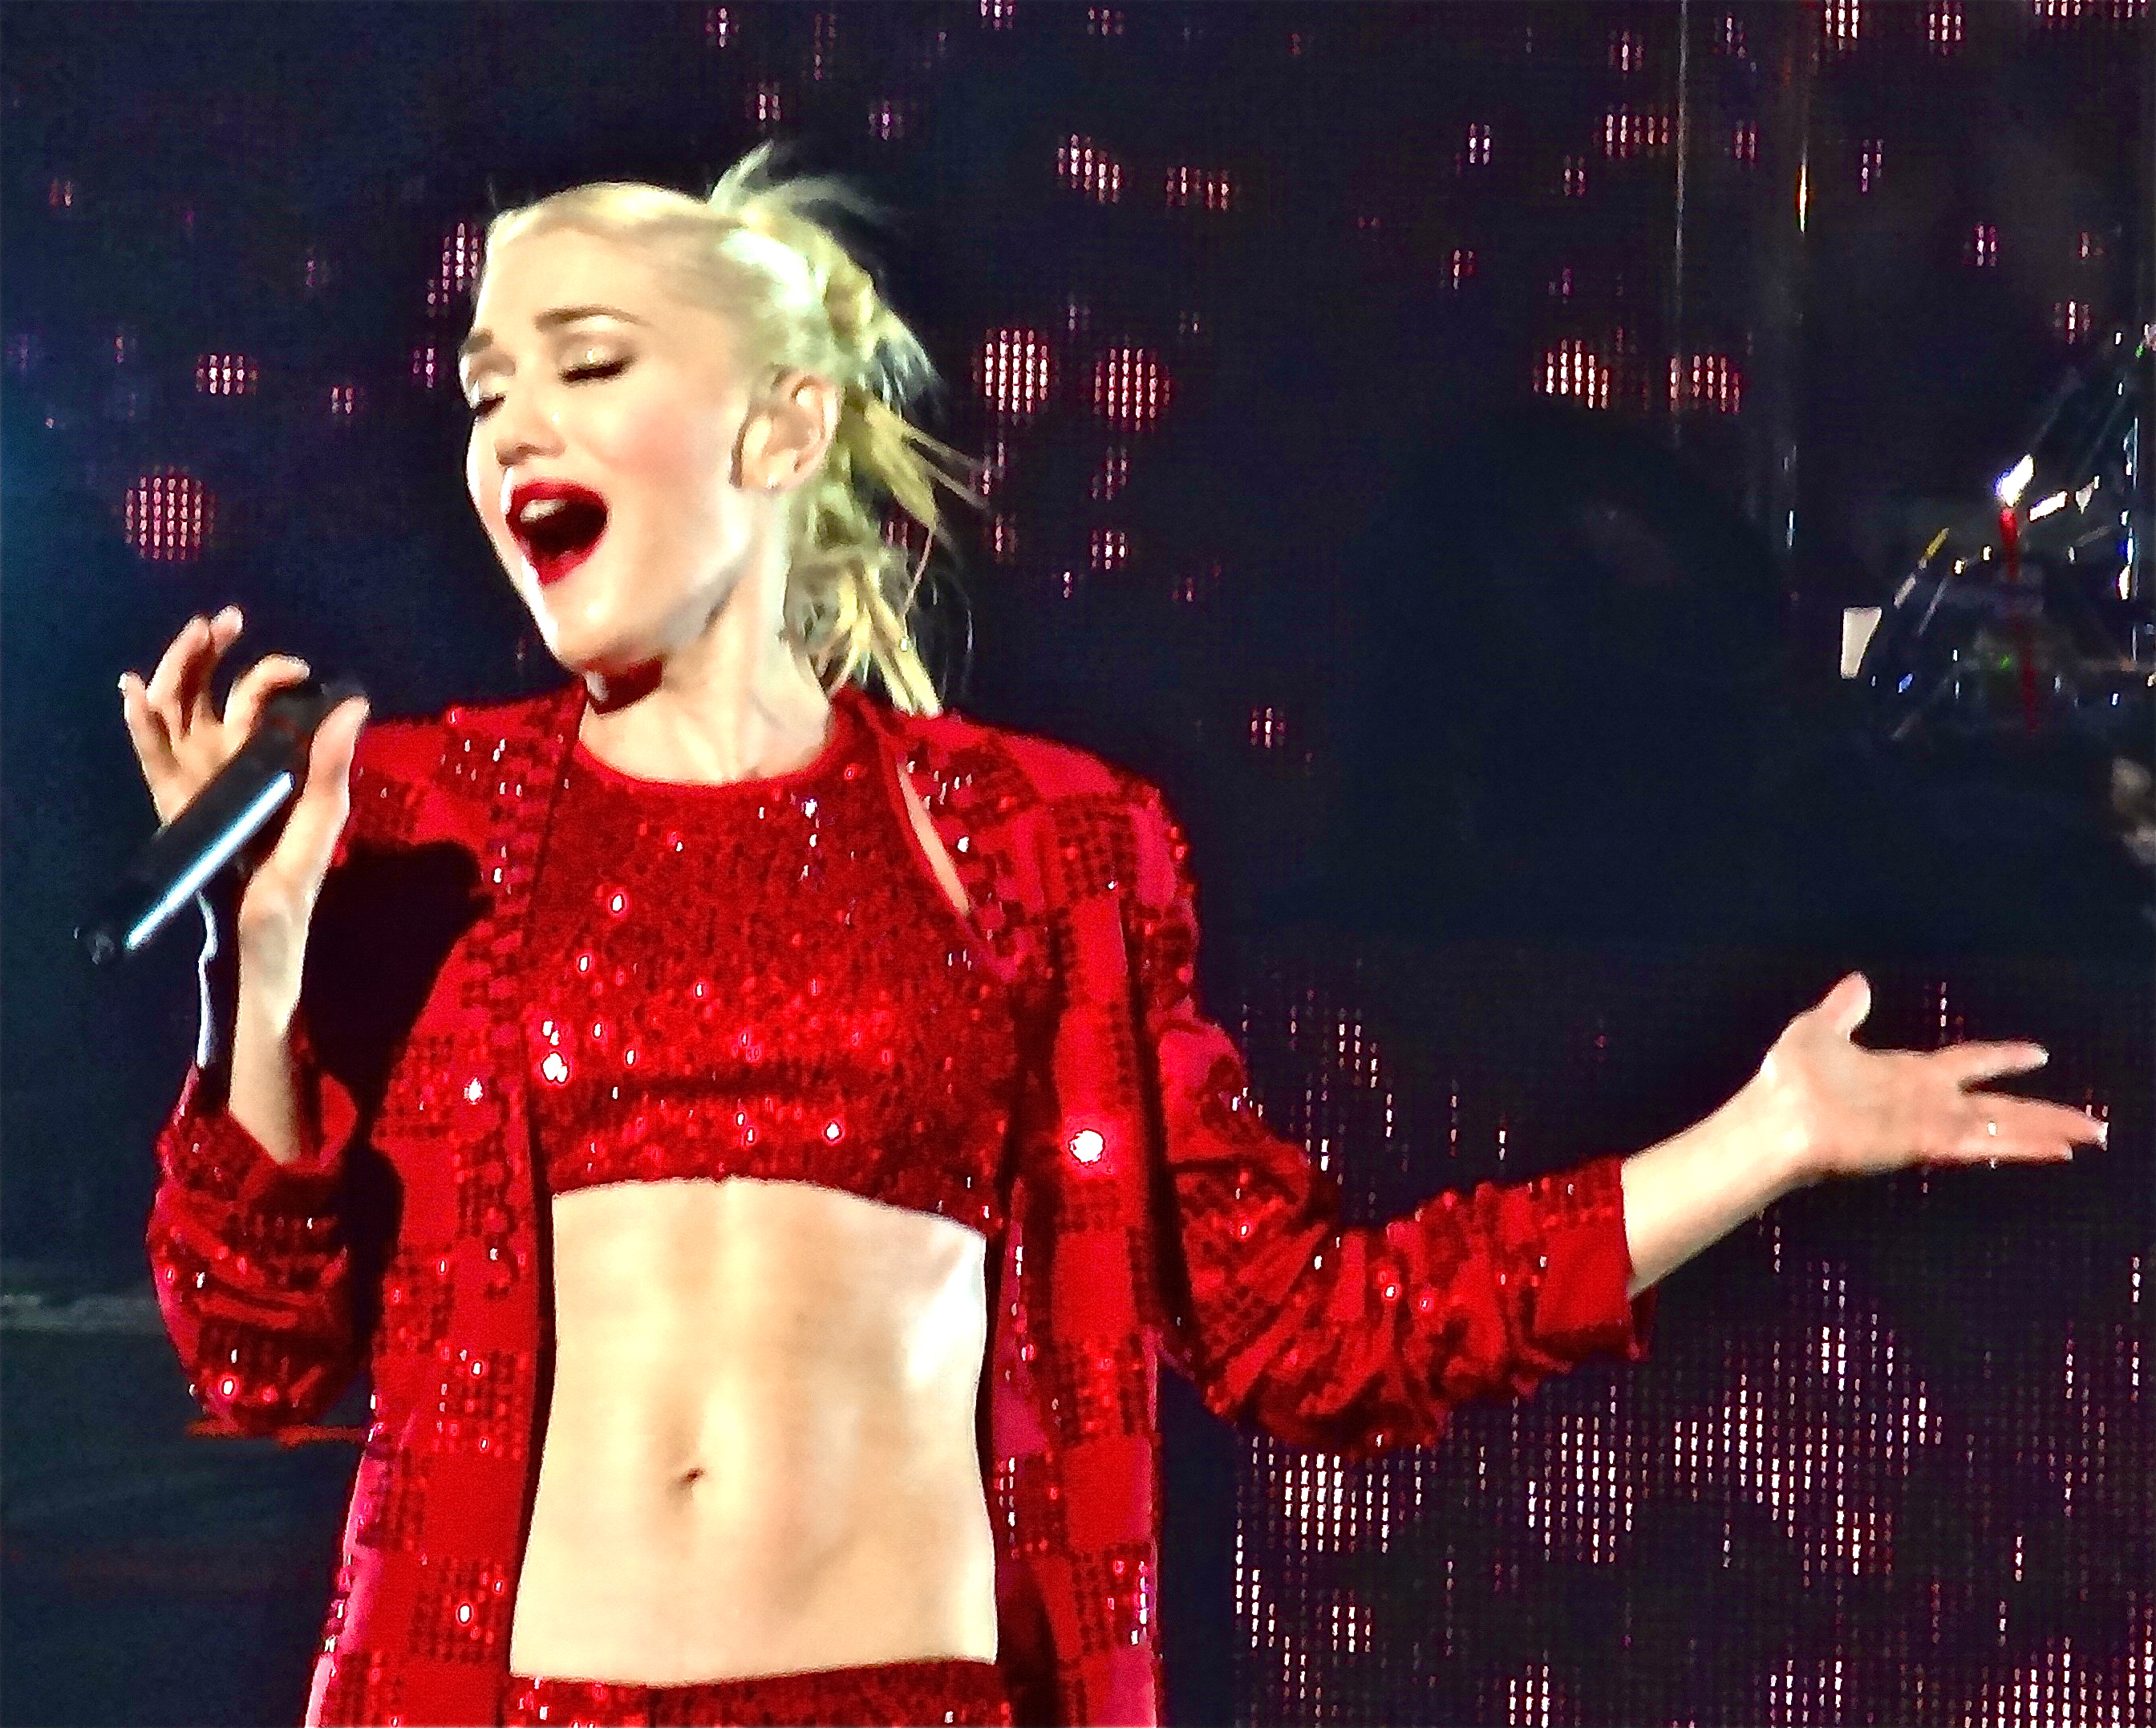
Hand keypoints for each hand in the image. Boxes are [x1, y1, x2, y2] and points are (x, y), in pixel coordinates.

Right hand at [118, 606, 367, 979]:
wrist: (257, 946)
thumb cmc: (295, 889)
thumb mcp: (321, 822)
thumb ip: (331, 765)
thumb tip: (355, 701)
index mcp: (272, 764)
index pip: (261, 702)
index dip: (269, 674)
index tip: (294, 667)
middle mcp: (232, 766)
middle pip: (209, 696)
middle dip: (209, 655)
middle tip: (221, 621)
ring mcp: (200, 784)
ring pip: (177, 714)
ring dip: (176, 673)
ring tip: (189, 637)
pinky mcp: (176, 810)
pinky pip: (153, 759)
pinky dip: (141, 725)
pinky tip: (133, 692)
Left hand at [1754, 973, 2106, 1183]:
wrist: (1772, 1116)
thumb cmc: (1787, 1080)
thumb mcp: (1817, 1030)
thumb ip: (1844, 1011)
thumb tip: (1858, 981)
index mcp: (1906, 1074)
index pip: (1967, 1062)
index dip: (2001, 1057)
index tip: (2036, 1053)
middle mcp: (1925, 1102)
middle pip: (1999, 1105)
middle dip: (2044, 1112)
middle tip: (2091, 1122)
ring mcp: (1927, 1124)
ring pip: (2001, 1127)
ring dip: (2045, 1131)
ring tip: (2090, 1136)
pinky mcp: (1924, 1143)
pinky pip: (1981, 1143)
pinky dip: (2018, 1146)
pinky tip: (2054, 1150)